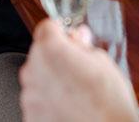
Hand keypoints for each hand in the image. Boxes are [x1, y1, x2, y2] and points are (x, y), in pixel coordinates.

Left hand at [19, 20, 138, 121]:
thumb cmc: (108, 103)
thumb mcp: (103, 62)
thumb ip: (83, 45)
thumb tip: (77, 38)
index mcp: (51, 50)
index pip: (47, 26)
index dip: (61, 30)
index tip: (70, 36)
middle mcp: (34, 71)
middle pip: (40, 52)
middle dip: (57, 55)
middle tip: (79, 65)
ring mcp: (30, 96)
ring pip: (38, 76)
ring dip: (52, 78)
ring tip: (78, 90)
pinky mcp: (30, 115)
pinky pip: (38, 98)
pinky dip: (50, 99)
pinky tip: (71, 104)